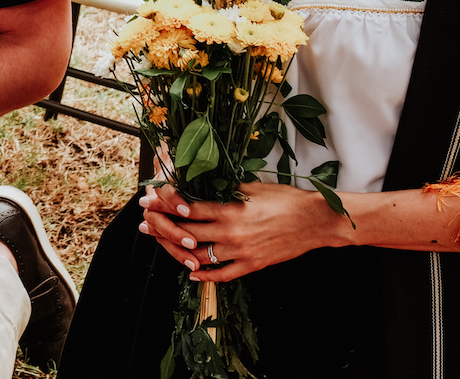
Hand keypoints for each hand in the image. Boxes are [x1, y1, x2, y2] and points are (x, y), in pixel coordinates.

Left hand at [136, 181, 347, 282]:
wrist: (314, 221)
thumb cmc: (285, 199)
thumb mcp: (252, 187)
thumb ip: (225, 190)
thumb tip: (201, 183)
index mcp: (229, 209)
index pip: (187, 207)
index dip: (165, 204)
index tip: (149, 200)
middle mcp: (230, 232)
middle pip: (187, 231)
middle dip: (163, 226)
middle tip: (145, 222)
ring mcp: (240, 252)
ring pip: (200, 255)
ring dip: (179, 250)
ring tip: (163, 244)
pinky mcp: (251, 265)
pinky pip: (223, 274)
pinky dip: (205, 275)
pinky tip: (192, 273)